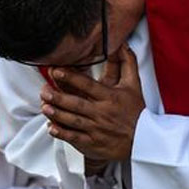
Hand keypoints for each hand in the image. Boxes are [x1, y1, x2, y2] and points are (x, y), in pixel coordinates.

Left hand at [40, 45, 144, 161]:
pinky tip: (51, 128)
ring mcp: (97, 129)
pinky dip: (62, 134)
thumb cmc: (136, 111)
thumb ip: (127, 63)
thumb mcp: (133, 85)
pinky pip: (75, 138)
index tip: (57, 71)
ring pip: (73, 121)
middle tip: (45, 90)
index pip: (88, 85)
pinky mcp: (93, 143)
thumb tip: (122, 44)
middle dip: (59, 97)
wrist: (144, 141)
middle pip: (77, 104)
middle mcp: (102, 113)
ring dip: (57, 114)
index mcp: (110, 97)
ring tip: (44, 106)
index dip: (71, 78)